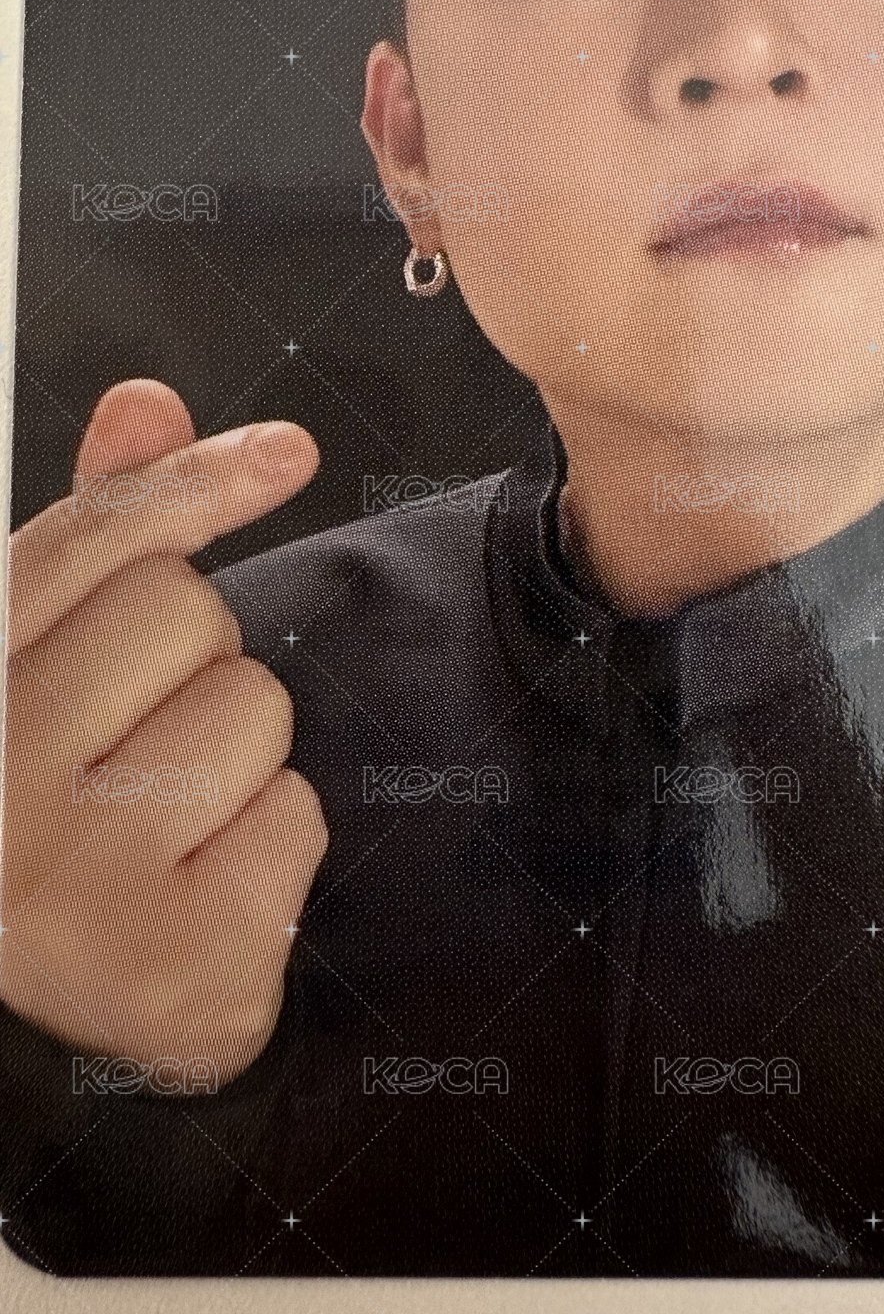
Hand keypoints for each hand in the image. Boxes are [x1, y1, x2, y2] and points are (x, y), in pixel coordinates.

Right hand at [0, 380, 327, 1089]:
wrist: (9, 1039)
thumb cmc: (28, 820)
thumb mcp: (27, 676)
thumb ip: (88, 543)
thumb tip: (148, 403)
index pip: (82, 548)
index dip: (187, 485)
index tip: (287, 450)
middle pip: (188, 616)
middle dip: (186, 664)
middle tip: (121, 748)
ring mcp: (72, 883)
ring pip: (253, 713)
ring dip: (231, 759)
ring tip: (150, 826)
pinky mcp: (169, 966)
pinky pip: (295, 821)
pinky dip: (265, 851)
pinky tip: (188, 897)